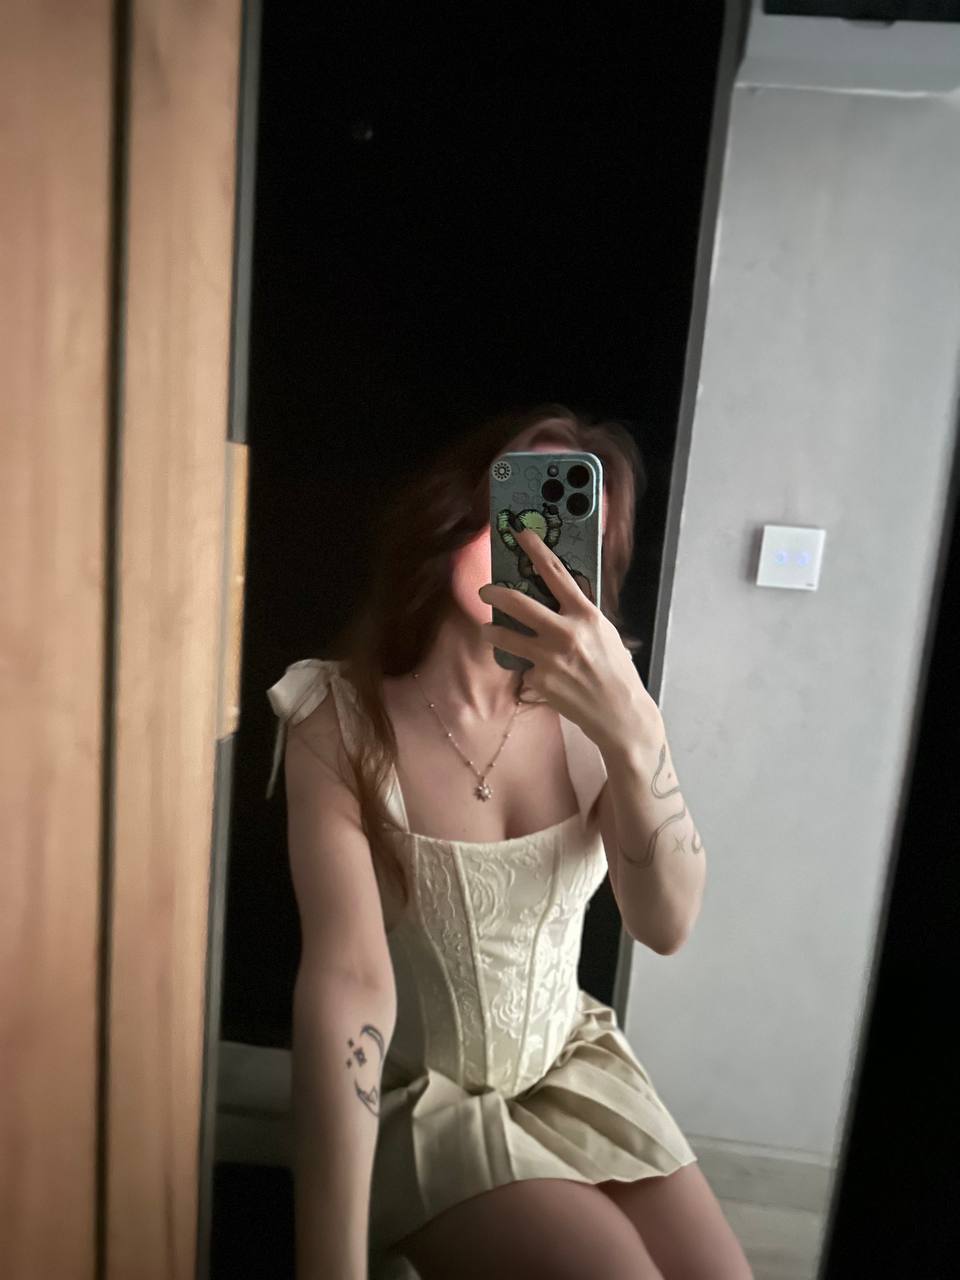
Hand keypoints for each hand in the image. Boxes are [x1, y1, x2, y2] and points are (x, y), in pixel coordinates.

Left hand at [477, 525, 661, 752]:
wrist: (618, 712)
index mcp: (586, 615)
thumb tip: (560, 593)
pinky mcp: (538, 681)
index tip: (520, 534)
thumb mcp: (605, 633)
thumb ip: (581, 614)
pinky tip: (542, 678)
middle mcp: (565, 633)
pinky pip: (524, 668)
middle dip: (495, 593)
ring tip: (488, 630)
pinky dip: (528, 670)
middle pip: (519, 603)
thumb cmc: (615, 670)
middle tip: (485, 591)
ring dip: (492, 631)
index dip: (536, 550)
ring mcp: (549, 658)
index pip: (556, 573)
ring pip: (505, 636)